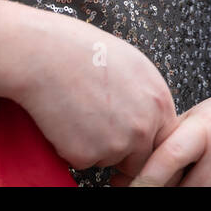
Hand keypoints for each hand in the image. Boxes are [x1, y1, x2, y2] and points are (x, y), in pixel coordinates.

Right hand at [0, 0, 178, 173]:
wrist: (45, 54)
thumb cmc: (81, 50)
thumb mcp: (131, 63)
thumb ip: (146, 97)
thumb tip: (148, 117)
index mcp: (158, 100)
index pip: (164, 141)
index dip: (147, 145)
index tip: (134, 147)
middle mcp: (143, 126)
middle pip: (140, 159)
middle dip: (122, 153)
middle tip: (99, 129)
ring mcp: (117, 144)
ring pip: (109, 160)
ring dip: (95, 147)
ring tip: (78, 110)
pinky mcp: (87, 156)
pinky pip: (82, 161)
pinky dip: (71, 147)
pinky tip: (65, 117)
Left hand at [109, 53, 210, 186]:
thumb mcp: (200, 118)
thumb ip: (169, 145)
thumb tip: (125, 179)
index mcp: (207, 125)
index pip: (169, 157)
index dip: (146, 179)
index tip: (133, 190)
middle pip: (191, 190)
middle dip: (180, 191)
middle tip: (182, 180)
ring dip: (208, 193)